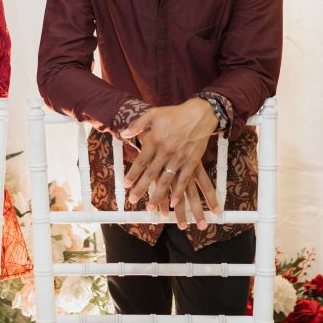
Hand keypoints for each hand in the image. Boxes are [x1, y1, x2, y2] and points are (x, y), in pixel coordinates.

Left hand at [121, 99, 219, 228]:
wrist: (199, 114)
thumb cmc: (174, 114)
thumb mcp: (153, 114)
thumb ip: (137, 125)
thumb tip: (123, 133)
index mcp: (155, 141)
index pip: (141, 161)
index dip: (132, 174)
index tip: (125, 185)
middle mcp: (166, 152)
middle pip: (151, 174)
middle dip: (141, 188)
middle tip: (132, 200)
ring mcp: (179, 158)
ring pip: (166, 181)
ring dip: (158, 195)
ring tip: (150, 208)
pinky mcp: (192, 162)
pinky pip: (184, 180)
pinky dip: (178, 192)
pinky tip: (173, 203)